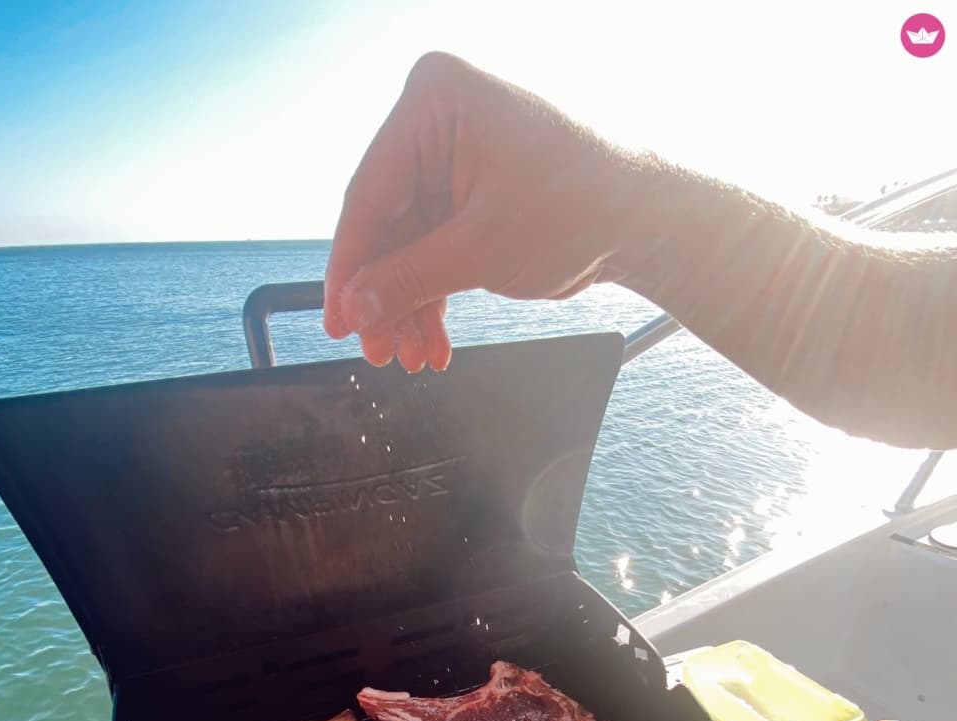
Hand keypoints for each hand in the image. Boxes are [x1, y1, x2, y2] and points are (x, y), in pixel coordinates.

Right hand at [323, 52, 631, 372]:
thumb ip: (407, 281)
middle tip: (377, 350)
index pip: (370, 195)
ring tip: (410, 356)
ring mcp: (454, 156)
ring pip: (407, 246)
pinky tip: (430, 340)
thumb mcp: (479, 250)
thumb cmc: (581, 207)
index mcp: (434, 103)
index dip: (349, 268)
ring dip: (408, 305)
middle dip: (384, 297)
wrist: (644, 221)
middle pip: (386, 224)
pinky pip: (433, 248)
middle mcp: (438, 122)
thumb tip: (358, 309)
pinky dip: (432, 295)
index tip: (337, 319)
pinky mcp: (470, 190)